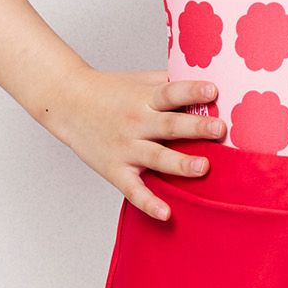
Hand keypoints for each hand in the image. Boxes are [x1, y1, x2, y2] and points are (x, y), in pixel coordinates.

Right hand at [49, 67, 226, 220]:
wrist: (68, 103)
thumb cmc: (110, 92)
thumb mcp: (140, 80)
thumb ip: (170, 80)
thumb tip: (206, 74)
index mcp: (144, 98)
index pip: (171, 93)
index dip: (191, 92)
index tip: (213, 91)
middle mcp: (136, 123)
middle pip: (168, 125)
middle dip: (195, 127)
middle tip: (219, 129)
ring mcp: (125, 148)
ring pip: (156, 157)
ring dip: (179, 164)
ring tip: (202, 167)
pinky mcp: (115, 170)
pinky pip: (133, 190)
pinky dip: (148, 203)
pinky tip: (165, 213)